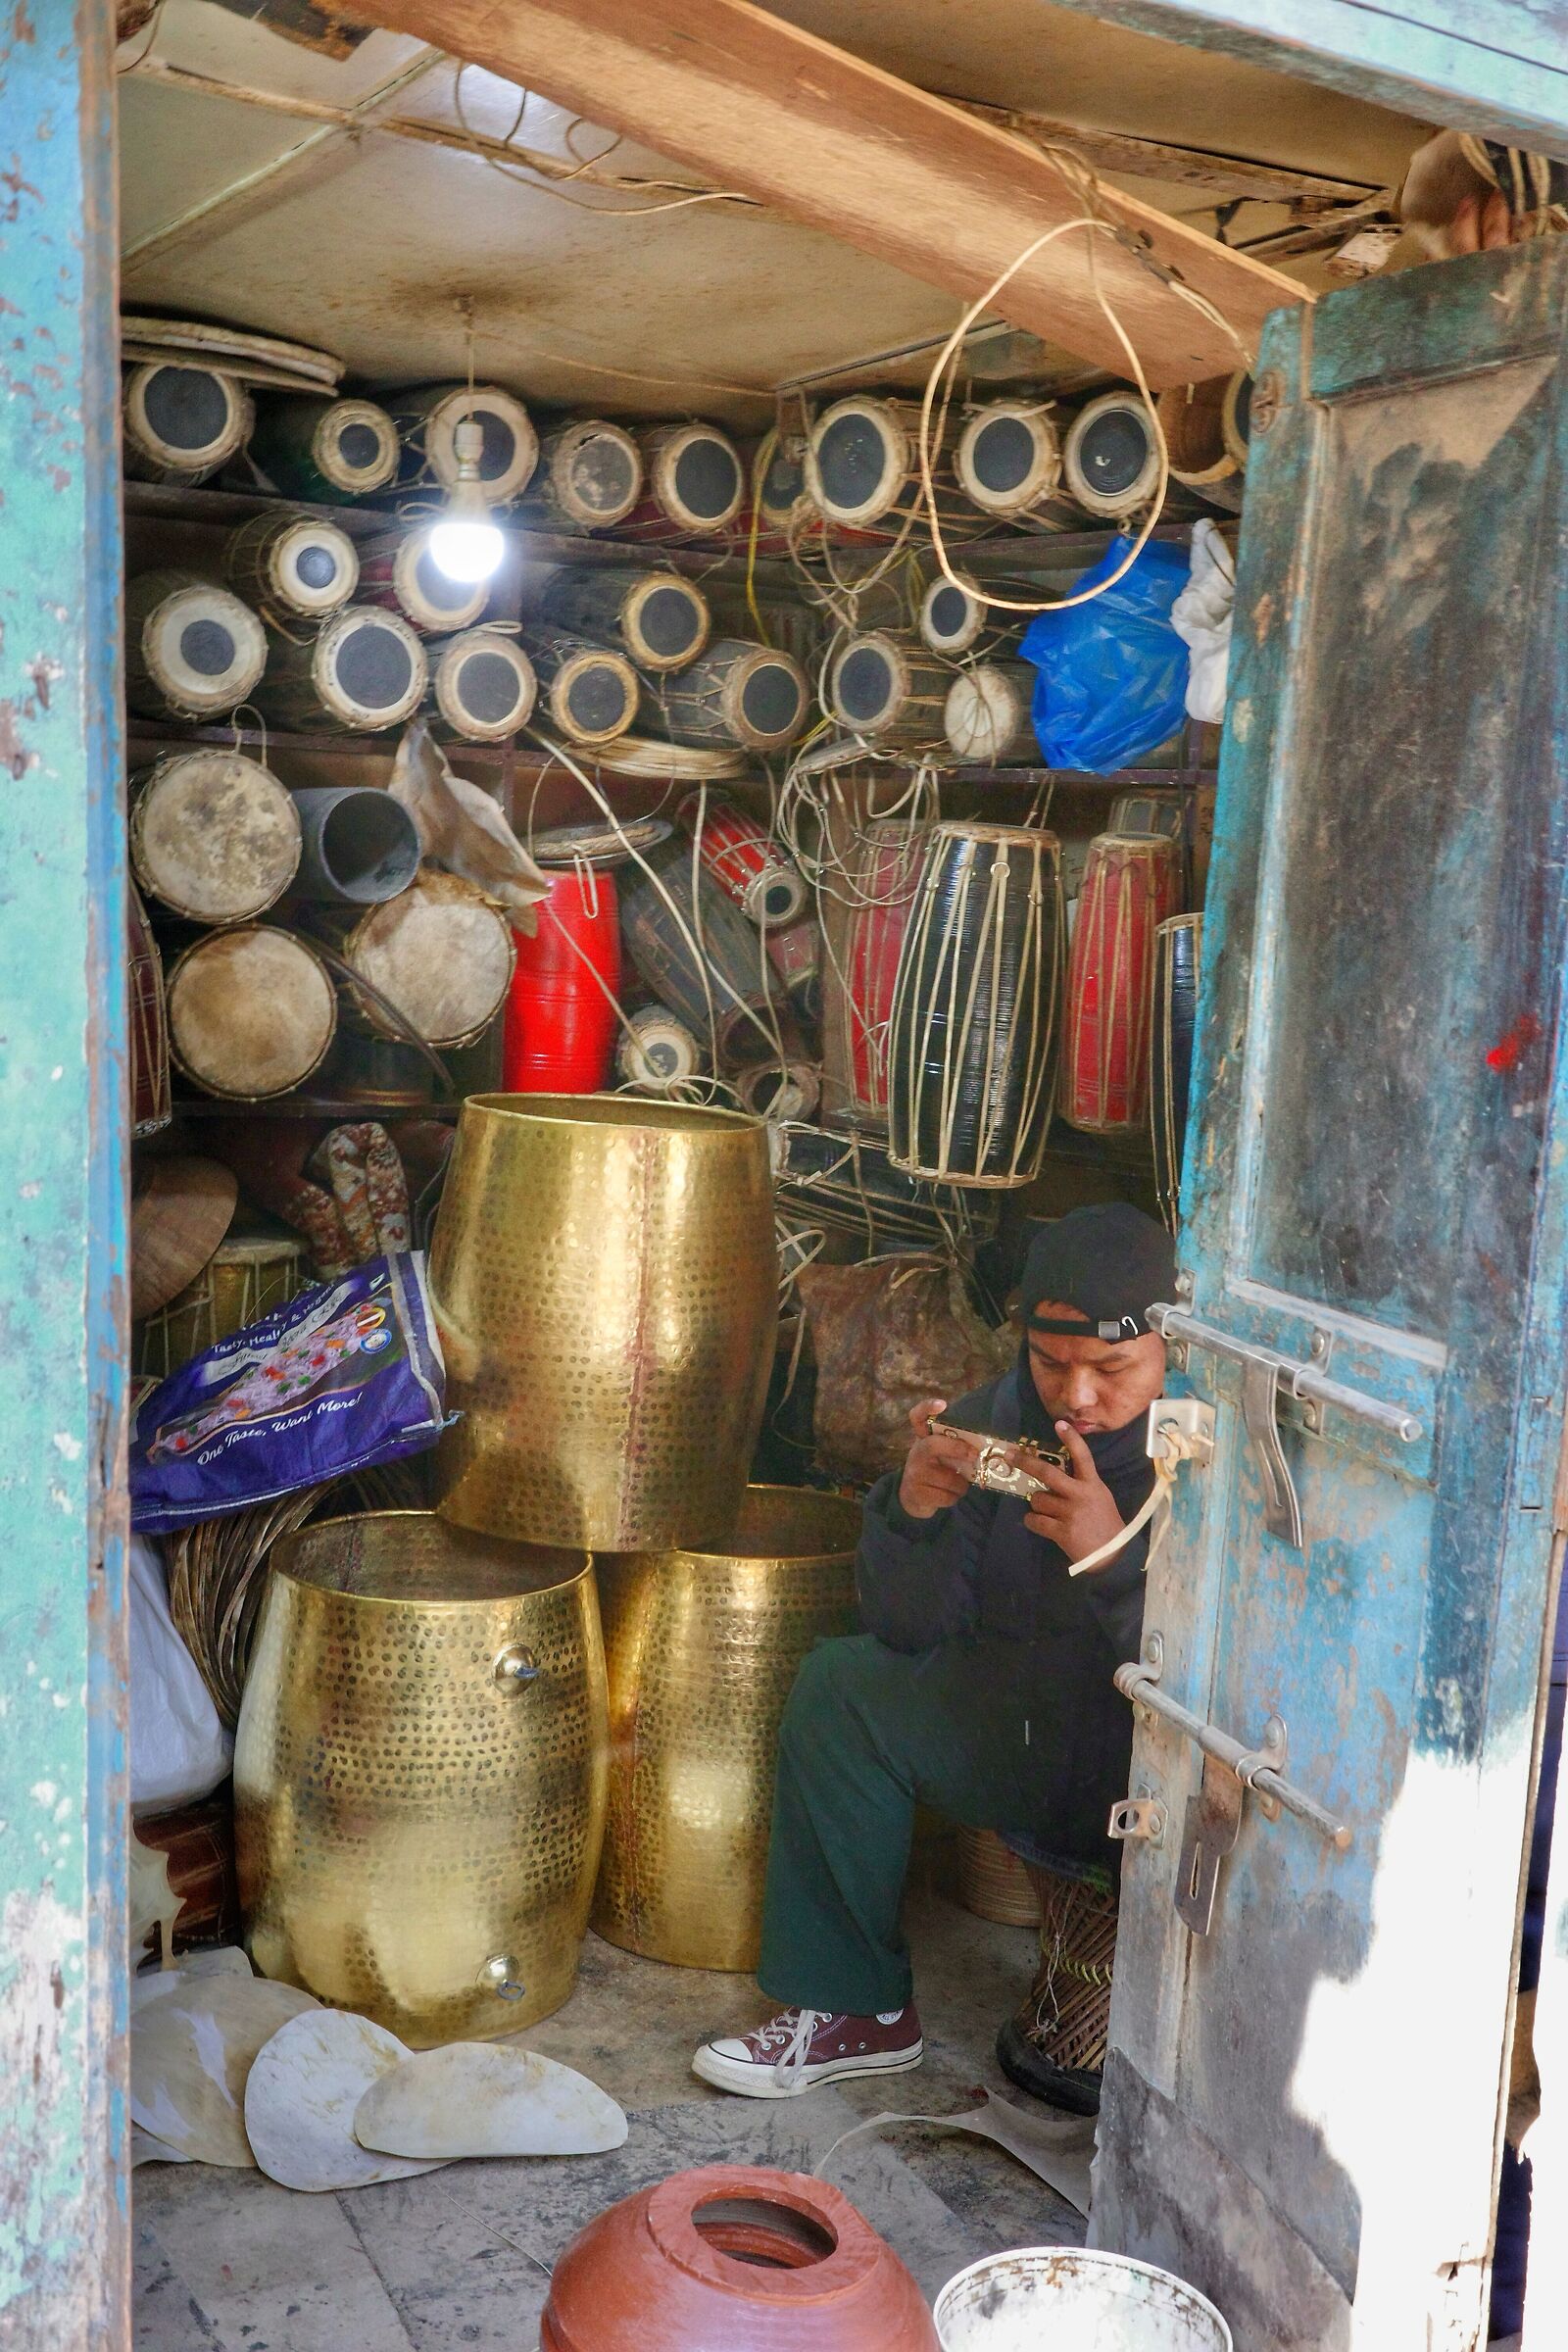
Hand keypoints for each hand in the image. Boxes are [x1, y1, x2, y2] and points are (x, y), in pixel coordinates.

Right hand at [897, 1398, 976, 1520]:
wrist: (911, 1497)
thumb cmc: (933, 1469)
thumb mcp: (939, 1453)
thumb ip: (954, 1446)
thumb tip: (982, 1449)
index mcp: (923, 1439)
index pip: (918, 1417)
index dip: (927, 1408)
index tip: (942, 1405)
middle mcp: (916, 1453)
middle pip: (933, 1445)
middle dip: (957, 1449)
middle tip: (973, 1455)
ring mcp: (915, 1474)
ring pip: (949, 1478)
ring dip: (960, 1484)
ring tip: (958, 1484)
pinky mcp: (917, 1494)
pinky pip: (948, 1496)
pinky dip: (954, 1497)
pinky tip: (949, 1494)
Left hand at [1023, 1422, 1126, 1568]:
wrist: (1112, 1555)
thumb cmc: (1105, 1523)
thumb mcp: (1100, 1496)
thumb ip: (1082, 1484)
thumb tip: (1055, 1474)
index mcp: (1092, 1485)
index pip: (1083, 1456)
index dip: (1071, 1439)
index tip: (1059, 1424)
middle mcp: (1080, 1495)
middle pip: (1048, 1472)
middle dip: (1026, 1462)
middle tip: (1011, 1455)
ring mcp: (1070, 1513)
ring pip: (1037, 1499)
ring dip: (1036, 1503)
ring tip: (1046, 1510)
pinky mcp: (1061, 1531)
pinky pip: (1034, 1520)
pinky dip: (1032, 1521)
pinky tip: (1040, 1523)